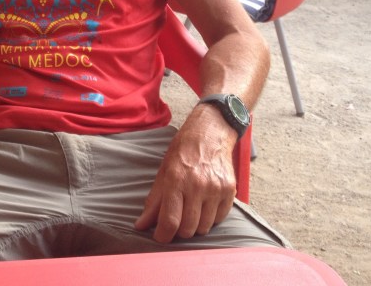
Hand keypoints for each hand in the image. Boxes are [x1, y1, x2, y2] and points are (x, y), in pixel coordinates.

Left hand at [134, 108, 236, 241]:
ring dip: (194, 225)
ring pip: (204, 228)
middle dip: (178, 231)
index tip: (160, 237)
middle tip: (175, 221)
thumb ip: (154, 201)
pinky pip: (218, 219)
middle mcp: (197, 185)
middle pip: (188, 229)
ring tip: (190, 209)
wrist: (210, 133)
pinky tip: (204, 204)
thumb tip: (141, 225)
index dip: (162, 235)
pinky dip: (210, 218)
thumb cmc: (183, 151)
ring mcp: (215, 189)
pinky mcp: (229, 191)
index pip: (170, 220)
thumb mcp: (163, 171)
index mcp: (176, 179)